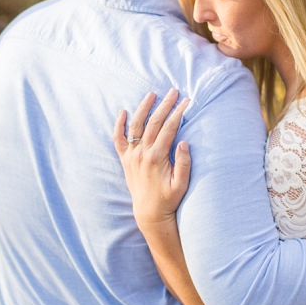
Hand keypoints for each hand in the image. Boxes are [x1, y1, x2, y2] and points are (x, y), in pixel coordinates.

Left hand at [113, 89, 191, 228]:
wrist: (150, 213)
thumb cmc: (169, 198)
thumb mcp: (181, 183)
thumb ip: (183, 163)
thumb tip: (184, 142)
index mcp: (157, 157)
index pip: (169, 128)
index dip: (179, 113)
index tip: (187, 101)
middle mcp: (142, 153)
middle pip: (154, 122)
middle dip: (165, 105)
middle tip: (173, 91)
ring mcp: (132, 156)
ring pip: (136, 126)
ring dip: (143, 108)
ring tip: (151, 94)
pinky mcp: (125, 160)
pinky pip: (118, 139)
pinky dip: (119, 125)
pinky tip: (122, 111)